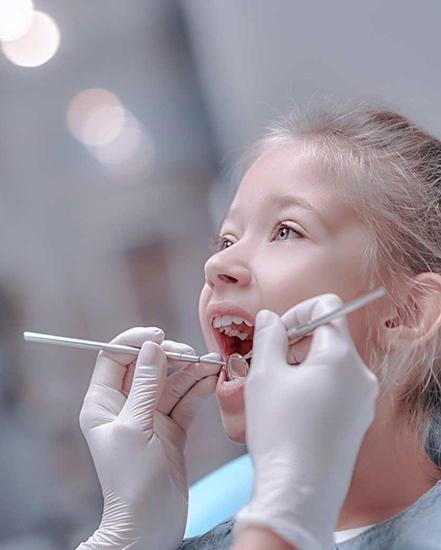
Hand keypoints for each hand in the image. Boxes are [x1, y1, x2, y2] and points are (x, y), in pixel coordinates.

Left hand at [76, 327, 221, 549]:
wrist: (151, 524)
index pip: (114, 357)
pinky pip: (186, 399)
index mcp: (103, 403)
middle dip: (171, 356)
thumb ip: (146, 385)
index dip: (136, 342)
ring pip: (171, 380)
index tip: (159, 336)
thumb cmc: (131, 481)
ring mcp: (150, 415)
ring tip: (213, 364)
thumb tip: (152, 347)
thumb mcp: (135, 427)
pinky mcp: (172, 427)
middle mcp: (125, 405)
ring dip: (192, 370)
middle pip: (148, 365)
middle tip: (192, 355)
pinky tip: (213, 379)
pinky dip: (199, 388)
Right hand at [234, 294, 379, 549]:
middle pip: (328, 335)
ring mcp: (363, 400)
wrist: (299, 492)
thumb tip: (271, 318)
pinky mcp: (358, 420)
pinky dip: (312, 385)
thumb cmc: (280, 431)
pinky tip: (291, 409)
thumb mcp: (264, 374)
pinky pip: (336, 387)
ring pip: (330, 362)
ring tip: (277, 391)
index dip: (297, 313)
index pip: (327, 308)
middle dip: (296, 342)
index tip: (276, 335)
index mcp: (342, 357)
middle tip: (268, 364)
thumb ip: (268, 335)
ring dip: (301, 365)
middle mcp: (361, 375)